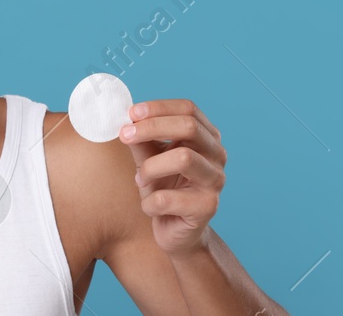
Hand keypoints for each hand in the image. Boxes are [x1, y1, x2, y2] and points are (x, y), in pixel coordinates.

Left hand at [120, 99, 226, 255]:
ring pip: (183, 158)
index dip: (159, 108)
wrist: (177, 233)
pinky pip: (168, 197)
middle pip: (189, 127)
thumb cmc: (165, 190)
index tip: (131, 113)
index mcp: (207, 138)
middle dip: (151, 128)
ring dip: (151, 168)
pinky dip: (149, 202)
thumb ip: (142, 140)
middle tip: (125, 135)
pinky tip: (149, 206)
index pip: (188, 109)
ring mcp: (216, 181)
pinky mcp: (207, 207)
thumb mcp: (150, 160)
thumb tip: (127, 119)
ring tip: (140, 180)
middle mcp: (217, 156)